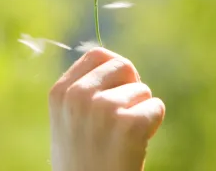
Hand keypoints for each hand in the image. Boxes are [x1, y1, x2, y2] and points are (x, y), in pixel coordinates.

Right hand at [49, 47, 164, 170]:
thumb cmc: (81, 163)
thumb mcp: (67, 122)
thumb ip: (81, 92)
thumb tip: (115, 63)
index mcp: (59, 92)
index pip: (96, 55)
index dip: (115, 69)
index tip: (119, 87)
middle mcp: (78, 96)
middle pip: (123, 66)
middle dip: (132, 87)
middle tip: (128, 113)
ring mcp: (102, 108)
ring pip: (142, 90)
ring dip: (141, 111)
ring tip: (124, 138)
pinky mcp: (128, 124)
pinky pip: (156, 108)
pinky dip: (153, 125)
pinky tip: (137, 144)